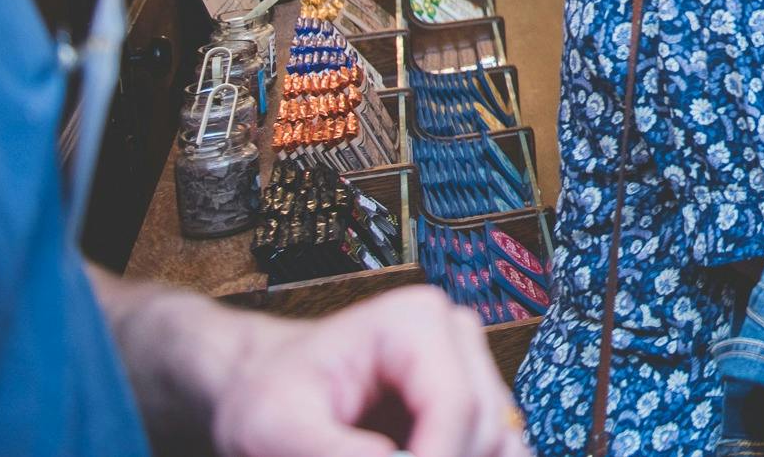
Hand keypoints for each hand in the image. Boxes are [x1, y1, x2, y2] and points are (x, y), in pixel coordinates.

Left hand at [210, 287, 526, 456]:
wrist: (266, 383)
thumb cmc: (267, 395)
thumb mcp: (279, 428)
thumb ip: (337, 454)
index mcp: (415, 321)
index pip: (456, 404)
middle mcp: (456, 335)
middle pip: (485, 425)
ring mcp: (470, 365)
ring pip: (498, 440)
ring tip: (389, 456)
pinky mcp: (471, 398)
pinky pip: (496, 445)